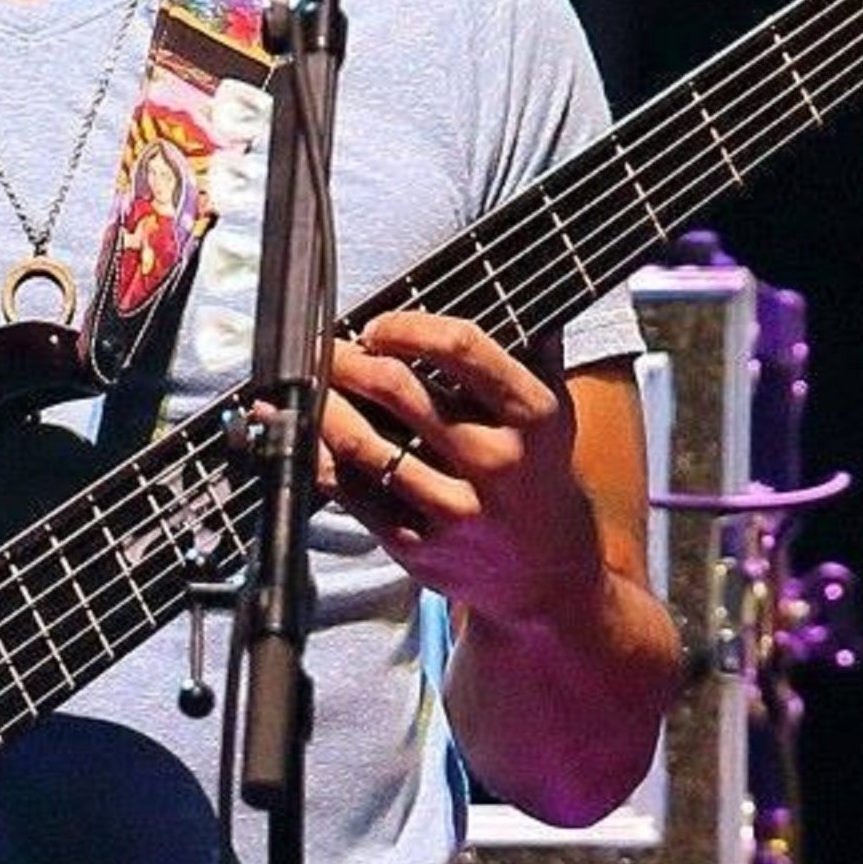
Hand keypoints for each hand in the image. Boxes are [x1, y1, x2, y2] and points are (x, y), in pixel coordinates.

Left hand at [317, 313, 606, 630]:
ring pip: (363, 443)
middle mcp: (494, 462)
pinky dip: (318, 455)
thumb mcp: (556, 411)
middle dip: (348, 359)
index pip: (459, 347)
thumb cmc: (540, 476)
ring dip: (325, 404)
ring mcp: (453, 508)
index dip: (406, 326)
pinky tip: (306, 431)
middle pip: (397, 389)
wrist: (547, 575)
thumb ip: (534, 351)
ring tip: (312, 385)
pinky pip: (351, 490)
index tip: (379, 326)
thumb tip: (513, 289)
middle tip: (328, 349)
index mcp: (532, 416)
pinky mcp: (417, 544)